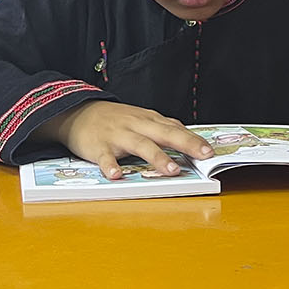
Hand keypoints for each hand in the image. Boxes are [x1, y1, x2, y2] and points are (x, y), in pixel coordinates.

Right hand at [34, 100, 213, 179]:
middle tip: (203, 155)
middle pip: (164, 133)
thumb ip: (162, 129)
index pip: (175, 129)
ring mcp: (118, 135)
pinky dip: (110, 166)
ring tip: (172, 169)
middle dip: (186, 144)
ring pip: (140, 145)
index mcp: (148, 120)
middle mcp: (136, 125)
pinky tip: (116, 176)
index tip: (211, 151)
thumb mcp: (140, 119)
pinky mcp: (99, 146)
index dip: (194, 140)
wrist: (78, 112)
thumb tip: (188, 140)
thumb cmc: (115, 119)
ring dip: (157, 157)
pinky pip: (105, 157)